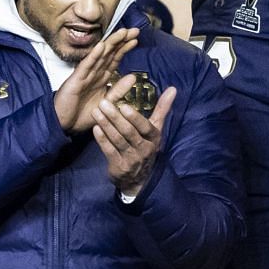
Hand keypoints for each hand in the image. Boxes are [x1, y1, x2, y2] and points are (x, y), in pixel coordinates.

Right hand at [53, 27, 138, 134]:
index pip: (114, 59)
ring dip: (111, 44)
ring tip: (122, 33)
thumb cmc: (82, 115)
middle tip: (134, 30)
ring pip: (100, 56)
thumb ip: (118, 91)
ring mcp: (84, 75)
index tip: (136, 39)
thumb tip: (133, 77)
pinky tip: (101, 46)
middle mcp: (93, 73)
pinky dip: (93, 56)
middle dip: (121, 41)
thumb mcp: (106, 104)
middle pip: (109, 54)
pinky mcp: (75, 80)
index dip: (124, 48)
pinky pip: (86, 66)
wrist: (63, 125)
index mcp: (101, 78)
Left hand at [94, 76, 176, 197]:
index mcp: (154, 137)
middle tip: (103, 103)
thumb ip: (162, 109)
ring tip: (96, 112)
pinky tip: (95, 128)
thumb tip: (172, 88)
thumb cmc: (146, 146)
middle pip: (129, 132)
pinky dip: (102, 139)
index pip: (145, 127)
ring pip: (118, 140)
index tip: (124, 106)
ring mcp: (132, 159)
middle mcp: (144, 149)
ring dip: (106, 125)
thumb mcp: (156, 129)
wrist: (139, 179)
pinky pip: (109, 151)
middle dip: (115, 117)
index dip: (135, 117)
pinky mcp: (119, 167)